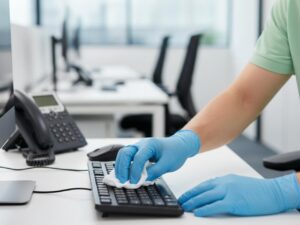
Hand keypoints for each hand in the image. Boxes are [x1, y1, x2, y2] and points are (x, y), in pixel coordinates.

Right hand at [115, 130, 200, 183]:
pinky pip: (126, 157)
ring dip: (120, 167)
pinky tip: (123, 175)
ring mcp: (138, 147)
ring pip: (123, 154)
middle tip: (123, 181)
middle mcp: (141, 144)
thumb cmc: (175, 152)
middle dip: (122, 168)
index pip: (138, 158)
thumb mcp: (168, 164)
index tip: (135, 182)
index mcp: (150, 145)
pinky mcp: (137, 152)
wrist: (179, 146)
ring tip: (120, 180)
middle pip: (125, 153)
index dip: (135, 171)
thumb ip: (155, 171)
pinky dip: (122, 165)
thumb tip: (143, 180)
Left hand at [178, 173, 299, 216]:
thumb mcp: (236, 184)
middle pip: (201, 190)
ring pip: (205, 197)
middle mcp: (224, 183)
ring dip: (193, 203)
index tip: (184, 196)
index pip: (203, 185)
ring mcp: (229, 192)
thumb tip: (211, 194)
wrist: (273, 192)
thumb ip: (223, 187)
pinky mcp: (234, 201)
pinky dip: (205, 209)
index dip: (192, 192)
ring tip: (184, 207)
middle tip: (180, 202)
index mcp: (223, 180)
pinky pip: (215, 206)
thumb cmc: (256, 190)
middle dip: (189, 197)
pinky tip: (198, 212)